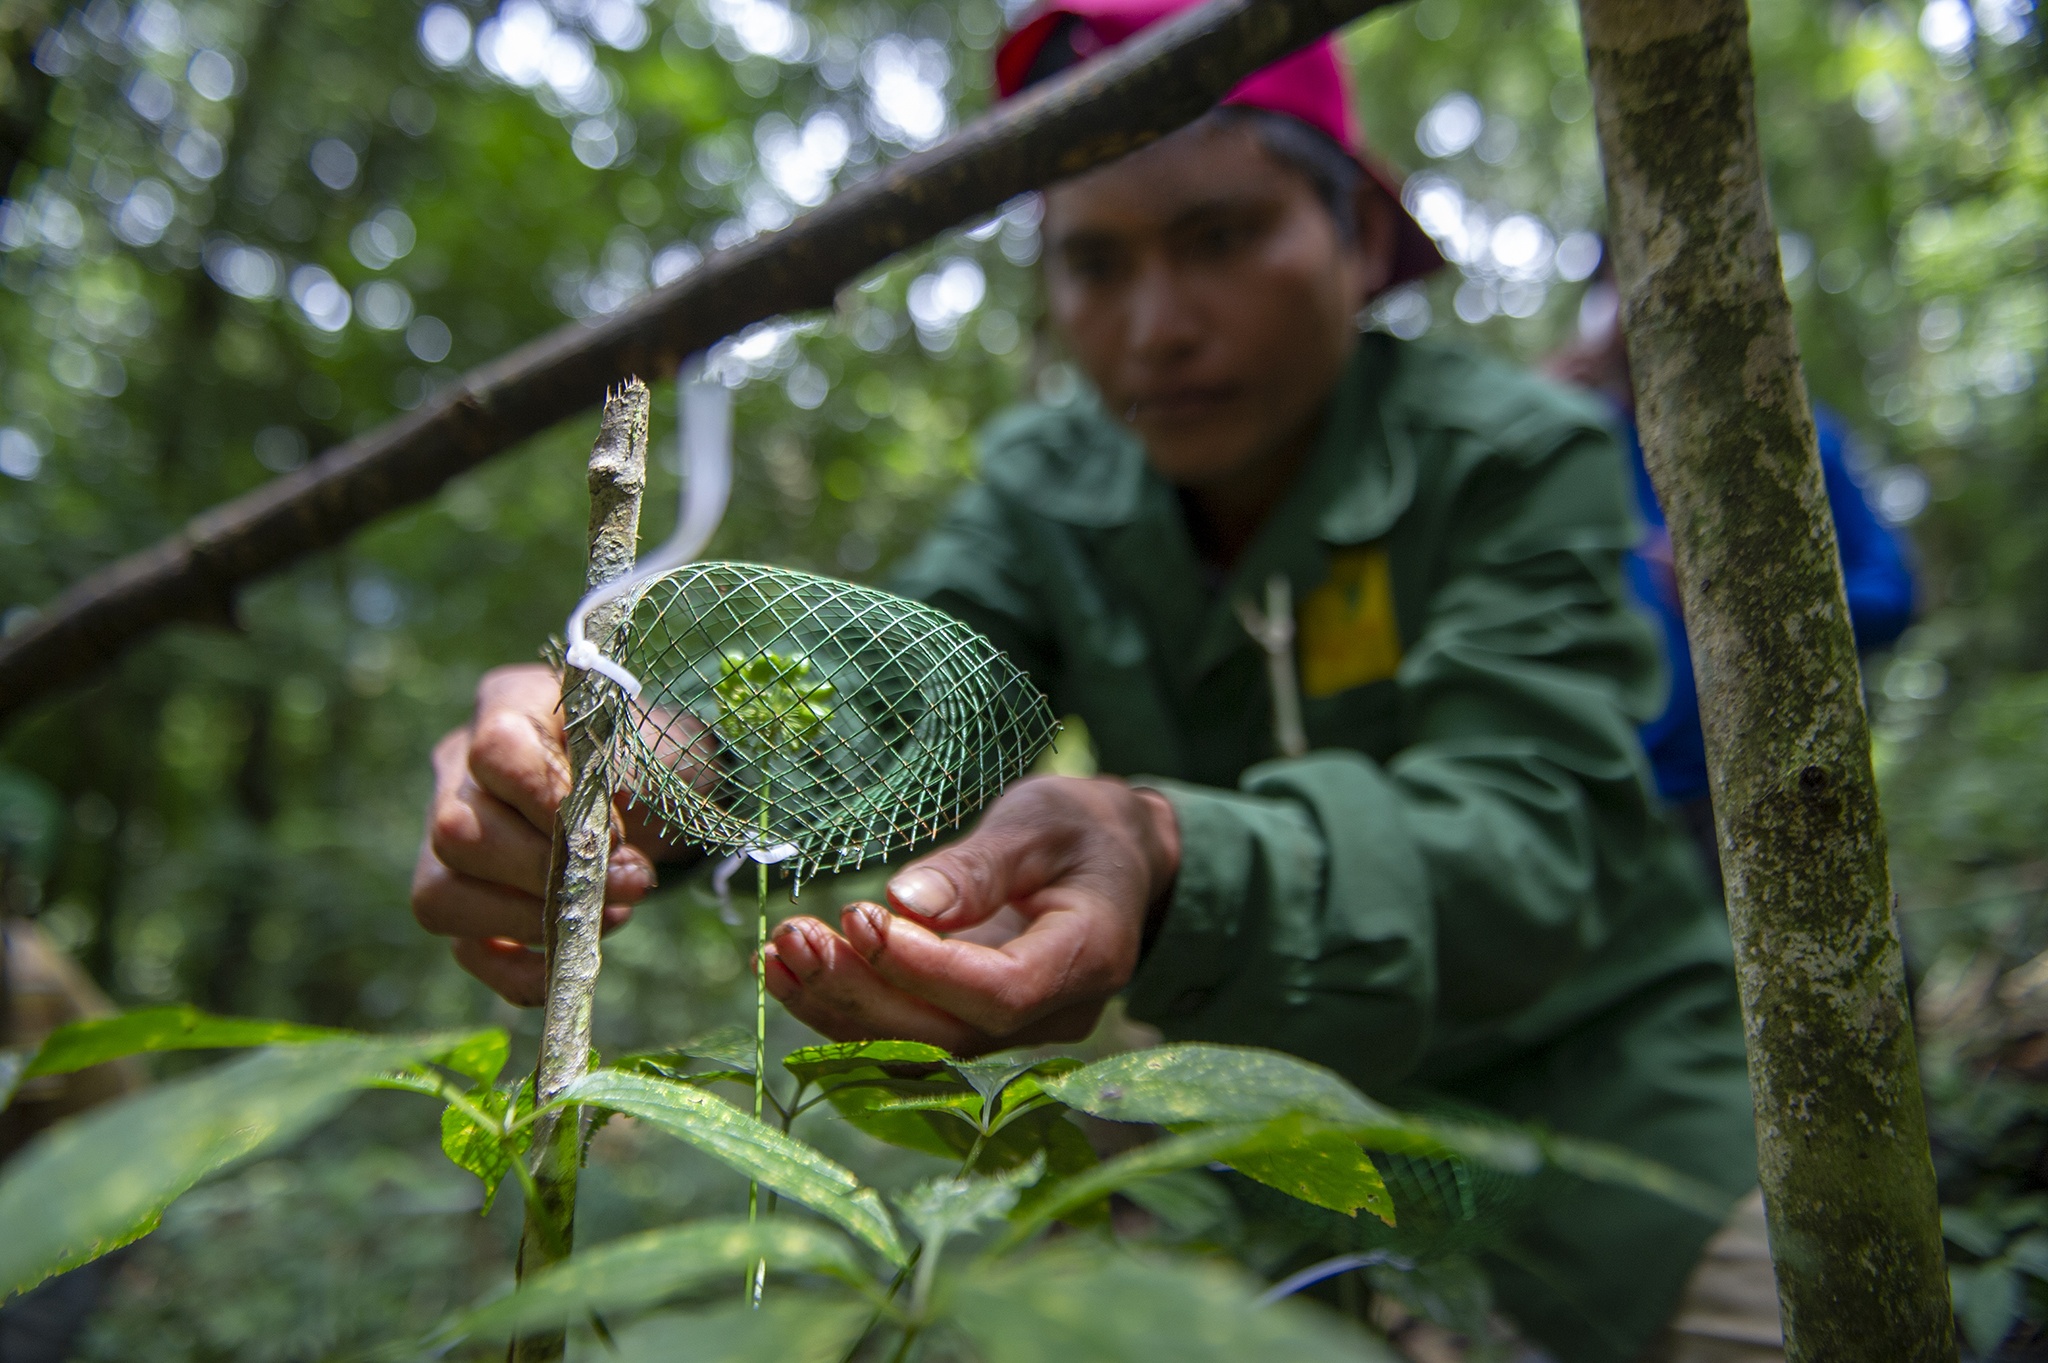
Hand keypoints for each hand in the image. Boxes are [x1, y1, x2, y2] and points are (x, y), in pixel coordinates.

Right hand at [412, 664, 674, 1003]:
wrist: (656, 787)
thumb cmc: (655, 755)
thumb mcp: (658, 745)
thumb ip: (634, 781)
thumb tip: (600, 849)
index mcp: (510, 706)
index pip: (494, 749)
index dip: (549, 801)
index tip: (614, 831)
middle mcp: (458, 768)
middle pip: (455, 829)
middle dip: (545, 872)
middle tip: (626, 885)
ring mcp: (444, 837)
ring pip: (439, 893)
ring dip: (528, 920)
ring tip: (605, 917)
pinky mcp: (460, 899)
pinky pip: (461, 949)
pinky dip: (516, 968)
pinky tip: (569, 958)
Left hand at [762, 775, 1180, 1053]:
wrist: (1115, 862)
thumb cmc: (1082, 830)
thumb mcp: (1039, 822)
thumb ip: (979, 866)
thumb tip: (903, 902)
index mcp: (1088, 958)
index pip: (1002, 992)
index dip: (926, 969)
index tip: (861, 918)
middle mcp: (1054, 1016)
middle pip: (950, 1035)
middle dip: (863, 991)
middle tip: (797, 935)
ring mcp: (1015, 1033)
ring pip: (919, 1048)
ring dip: (838, 1007)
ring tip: (776, 955)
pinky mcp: (975, 1029)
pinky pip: (906, 1037)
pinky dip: (842, 1010)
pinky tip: (784, 974)